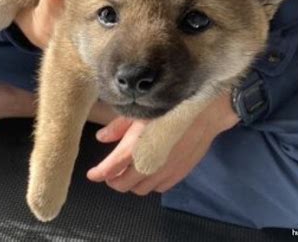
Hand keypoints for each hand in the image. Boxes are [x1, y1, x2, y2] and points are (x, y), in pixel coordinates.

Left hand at [86, 92, 238, 195]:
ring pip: (141, 190)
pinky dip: (150, 183)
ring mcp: (164, 173)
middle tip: (111, 171)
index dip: (98, 174)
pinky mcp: (178, 175)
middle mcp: (147, 165)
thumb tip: (101, 137)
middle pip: (123, 185)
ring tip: (130, 171)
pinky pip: (159, 188)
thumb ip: (118, 127)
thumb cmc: (170, 107)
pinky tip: (150, 170)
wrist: (205, 112)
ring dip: (132, 184)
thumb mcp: (140, 112)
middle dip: (113, 180)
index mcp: (134, 147)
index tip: (92, 174)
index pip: (110, 169)